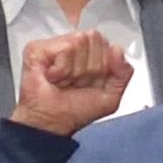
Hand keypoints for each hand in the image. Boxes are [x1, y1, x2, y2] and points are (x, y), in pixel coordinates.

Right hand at [14, 26, 131, 134]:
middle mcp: (73, 46)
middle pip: (95, 39)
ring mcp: (54, 45)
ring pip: (80, 42)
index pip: (109, 43)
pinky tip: (52, 77)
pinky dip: (61, 69)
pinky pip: (64, 49)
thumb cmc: (74, 112)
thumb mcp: (111, 96)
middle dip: (89, 68)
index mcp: (91, 54)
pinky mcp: (38, 48)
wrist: (51, 123)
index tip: (91, 82)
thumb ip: (124, 72)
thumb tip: (117, 50)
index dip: (104, 67)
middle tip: (76, 83)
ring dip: (74, 71)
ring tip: (63, 81)